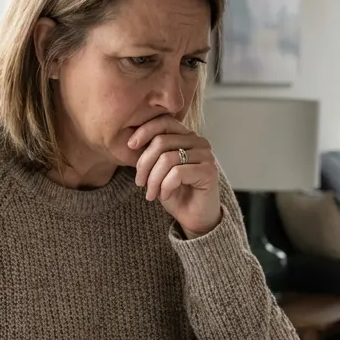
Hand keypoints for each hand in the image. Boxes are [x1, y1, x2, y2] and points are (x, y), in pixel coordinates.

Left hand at [129, 115, 222, 237]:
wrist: (194, 218)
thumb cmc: (176, 193)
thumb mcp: (158, 169)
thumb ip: (152, 152)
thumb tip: (132, 141)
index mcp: (187, 136)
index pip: (164, 121)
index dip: (144, 131)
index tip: (130, 146)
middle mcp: (199, 142)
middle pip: (161, 141)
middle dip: (144, 164)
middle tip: (139, 182)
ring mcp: (206, 156)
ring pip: (167, 159)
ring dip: (153, 179)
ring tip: (150, 193)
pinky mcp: (209, 171)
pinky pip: (177, 173)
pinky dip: (165, 187)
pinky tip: (164, 196)